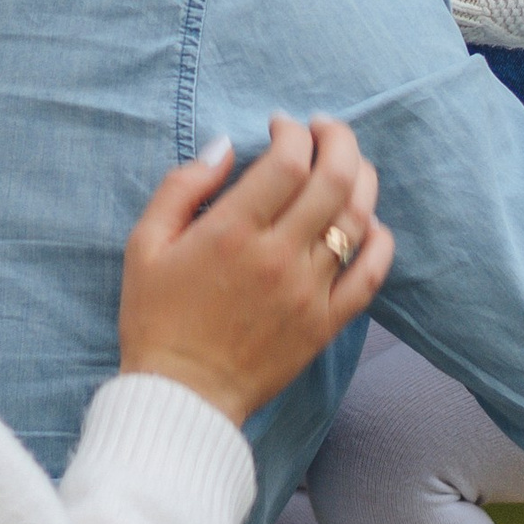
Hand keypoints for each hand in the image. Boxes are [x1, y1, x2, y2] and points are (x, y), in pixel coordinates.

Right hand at [119, 115, 392, 420]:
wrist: (181, 397)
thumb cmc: (156, 318)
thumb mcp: (145, 244)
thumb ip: (182, 187)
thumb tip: (224, 147)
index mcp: (232, 232)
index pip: (289, 160)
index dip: (293, 131)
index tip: (282, 126)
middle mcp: (278, 256)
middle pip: (336, 178)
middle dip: (338, 139)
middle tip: (325, 130)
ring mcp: (308, 292)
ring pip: (358, 218)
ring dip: (360, 179)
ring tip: (345, 168)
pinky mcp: (325, 323)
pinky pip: (372, 273)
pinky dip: (379, 240)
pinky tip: (367, 224)